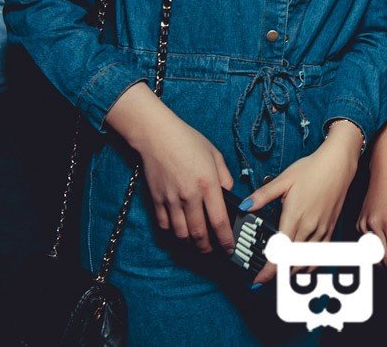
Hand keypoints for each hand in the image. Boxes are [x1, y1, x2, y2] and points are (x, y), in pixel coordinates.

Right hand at [134, 112, 234, 255]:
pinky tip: (180, 232)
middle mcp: (190, 195)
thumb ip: (225, 178)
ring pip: (181, 234)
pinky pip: (165, 225)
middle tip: (214, 251)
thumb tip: (229, 196)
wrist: (157, 135)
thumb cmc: (188, 141)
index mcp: (208, 184)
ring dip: (191, 244)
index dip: (226, 240)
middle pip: (200, 233)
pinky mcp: (156, 200)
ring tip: (198, 245)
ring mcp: (171, 200)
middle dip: (209, 248)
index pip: (219, 221)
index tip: (230, 248)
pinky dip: (173, 233)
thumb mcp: (215, 155)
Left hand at [242, 120, 363, 287]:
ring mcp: (322, 230)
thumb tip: (245, 206)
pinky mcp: (330, 229)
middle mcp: (309, 228)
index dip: (269, 271)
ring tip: (281, 273)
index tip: (258, 281)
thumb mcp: (284, 179)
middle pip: (293, 262)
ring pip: (307, 261)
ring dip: (293, 271)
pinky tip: (301, 264)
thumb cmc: (312, 169)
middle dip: (278, 273)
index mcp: (294, 217)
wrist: (338, 164)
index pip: (280, 252)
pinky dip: (309, 264)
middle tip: (265, 277)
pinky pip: (320, 255)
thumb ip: (263, 195)